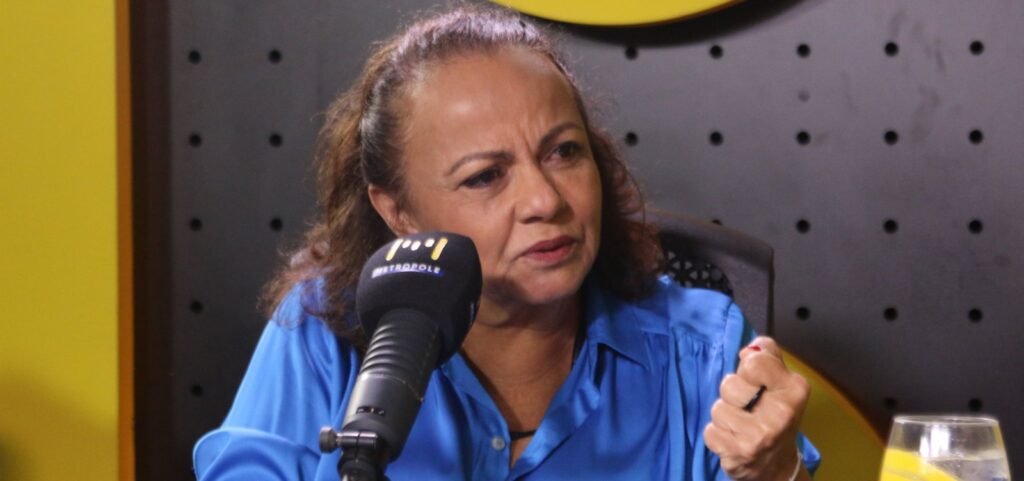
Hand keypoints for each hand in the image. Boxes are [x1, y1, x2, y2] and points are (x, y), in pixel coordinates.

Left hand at [703, 337, 809, 479]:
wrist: (777, 464)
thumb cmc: (775, 415)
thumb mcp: (781, 382)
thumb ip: (767, 357)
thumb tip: (749, 349)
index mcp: (793, 389)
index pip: (755, 361)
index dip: (747, 369)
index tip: (754, 381)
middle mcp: (781, 413)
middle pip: (729, 384)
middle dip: (732, 394)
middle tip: (747, 406)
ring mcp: (760, 436)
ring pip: (717, 408)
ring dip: (723, 416)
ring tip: (740, 425)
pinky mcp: (739, 453)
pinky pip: (709, 431)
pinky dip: (717, 434)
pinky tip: (733, 439)